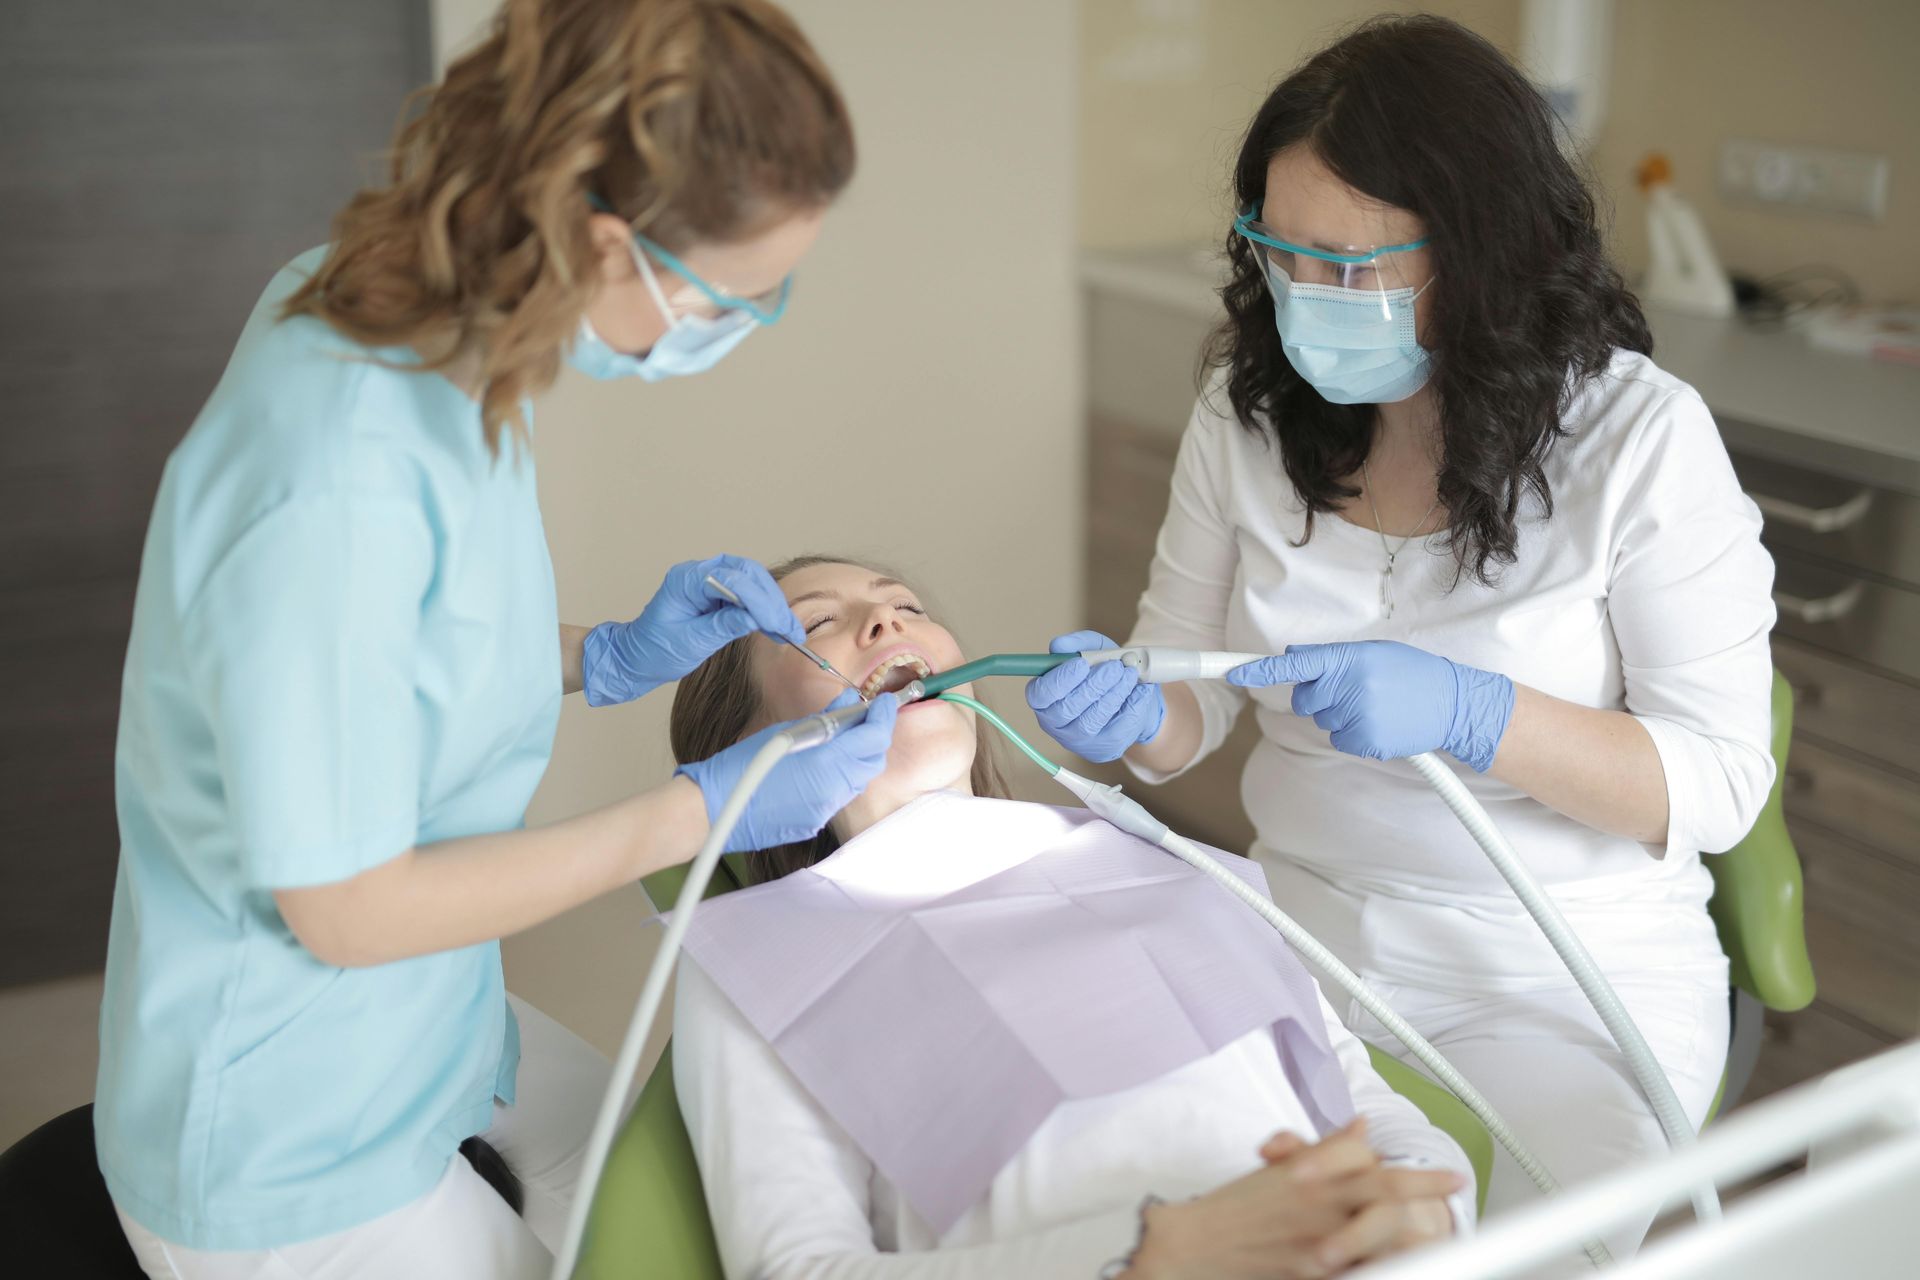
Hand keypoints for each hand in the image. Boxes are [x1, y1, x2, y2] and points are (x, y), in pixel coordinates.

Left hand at [582, 555, 803, 705]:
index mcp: (685, 580)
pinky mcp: (717, 594)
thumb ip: (724, 626)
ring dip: (772, 605)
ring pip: (752, 582)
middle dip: (771, 600)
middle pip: (747, 573)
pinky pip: (747, 595)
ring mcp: (708, 582)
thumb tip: (756, 619)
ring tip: (788, 631)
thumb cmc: (654, 651)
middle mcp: (698, 573)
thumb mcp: (691, 643)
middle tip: (789, 628)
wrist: (637, 658)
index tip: (777, 624)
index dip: (759, 602)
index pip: (732, 580)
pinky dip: (764, 611)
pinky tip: (776, 628)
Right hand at [676, 691, 898, 852]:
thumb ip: (823, 719)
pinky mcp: (814, 824)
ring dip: (858, 758)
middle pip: (872, 762)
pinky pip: (837, 797)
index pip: (874, 738)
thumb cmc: (740, 766)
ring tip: (844, 738)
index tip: (886, 703)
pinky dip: (839, 778)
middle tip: (866, 718)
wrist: (713, 810)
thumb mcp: (783, 731)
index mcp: (826, 763)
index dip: (884, 717)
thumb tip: (848, 702)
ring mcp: (825, 811)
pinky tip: (822, 765)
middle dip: (875, 738)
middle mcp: (833, 791)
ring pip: (858, 781)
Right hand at [1024, 631, 1165, 763]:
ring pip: (1092, 720)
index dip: (1059, 680)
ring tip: (1129, 675)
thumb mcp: (1095, 651)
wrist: (1131, 699)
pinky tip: (1140, 691)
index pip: (1040, 694)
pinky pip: (1117, 730)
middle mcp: (1055, 723)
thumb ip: (1078, 644)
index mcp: (1043, 698)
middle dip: (1093, 685)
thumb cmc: (1104, 674)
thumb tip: (1059, 645)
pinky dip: (1131, 707)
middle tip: (1114, 667)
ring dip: (1113, 694)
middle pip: (1066, 709)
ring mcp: (1078, 740)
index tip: (1081, 664)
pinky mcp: (1103, 748)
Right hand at [1127, 1119, 1463, 1278]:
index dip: (1413, 1172)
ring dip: (1412, 1234)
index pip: (1367, 1160)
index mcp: (1308, 1173)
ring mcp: (1318, 1240)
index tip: (1447, 1177)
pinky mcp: (1312, 1271)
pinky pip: (1361, 1267)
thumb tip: (1361, 1127)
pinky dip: (1383, 1264)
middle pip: (1383, 1190)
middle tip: (1455, 1186)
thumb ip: (1325, 1150)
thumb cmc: (1231, 1209)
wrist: (1189, 1245)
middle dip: (1426, 1190)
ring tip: (1437, 1236)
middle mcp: (1317, 1201)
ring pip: (1379, 1230)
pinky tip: (1402, 1263)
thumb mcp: (1277, 1171)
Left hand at [1227, 641, 1514, 771]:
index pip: (1296, 665)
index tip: (1234, 674)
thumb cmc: (1410, 673)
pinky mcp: (1364, 741)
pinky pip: (1339, 740)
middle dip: (1318, 696)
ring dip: (1340, 715)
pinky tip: (1379, 723)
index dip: (1261, 670)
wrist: (1452, 703)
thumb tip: (1291, 658)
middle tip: (1354, 690)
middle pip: (1304, 699)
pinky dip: (1354, 734)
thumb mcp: (1372, 652)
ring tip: (1376, 705)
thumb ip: (1330, 656)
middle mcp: (1349, 686)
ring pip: (1322, 721)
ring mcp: (1356, 716)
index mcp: (1349, 658)